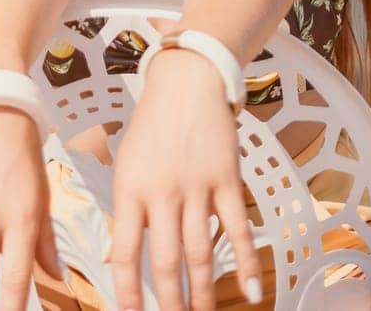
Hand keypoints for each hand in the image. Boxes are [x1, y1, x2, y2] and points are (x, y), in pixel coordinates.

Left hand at [107, 48, 262, 310]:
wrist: (187, 82)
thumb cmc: (152, 125)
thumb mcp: (125, 165)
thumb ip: (126, 210)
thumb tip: (120, 256)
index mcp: (130, 190)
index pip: (125, 252)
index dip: (127, 290)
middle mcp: (163, 193)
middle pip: (166, 260)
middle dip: (169, 302)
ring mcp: (197, 187)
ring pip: (200, 252)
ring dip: (202, 293)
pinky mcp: (227, 181)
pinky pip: (237, 229)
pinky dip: (245, 262)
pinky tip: (249, 290)